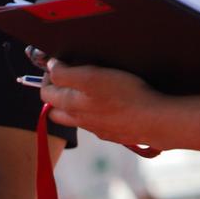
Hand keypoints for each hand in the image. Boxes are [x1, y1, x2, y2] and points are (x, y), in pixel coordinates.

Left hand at [34, 54, 168, 148]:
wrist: (154, 120)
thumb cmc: (124, 96)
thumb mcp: (91, 77)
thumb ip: (66, 73)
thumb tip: (52, 67)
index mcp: (70, 105)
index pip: (45, 93)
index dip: (48, 77)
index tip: (58, 65)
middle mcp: (79, 120)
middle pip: (55, 110)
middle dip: (56, 94)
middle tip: (67, 78)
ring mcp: (96, 129)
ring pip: (76, 118)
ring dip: (75, 104)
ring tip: (88, 89)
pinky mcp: (112, 133)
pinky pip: (95, 124)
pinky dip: (94, 113)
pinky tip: (107, 104)